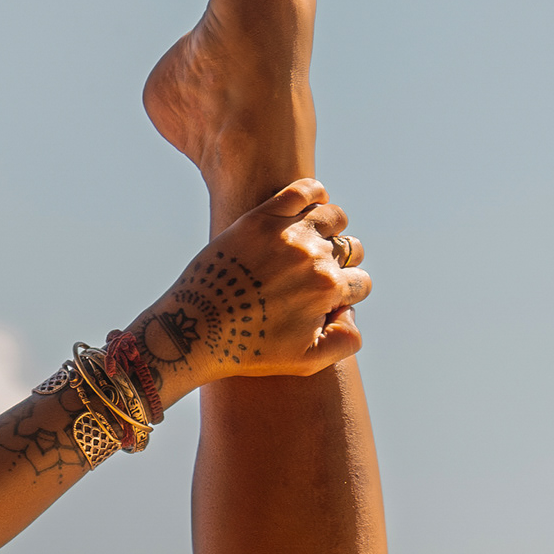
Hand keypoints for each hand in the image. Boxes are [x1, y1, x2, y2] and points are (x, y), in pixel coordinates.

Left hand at [128, 179, 372, 394]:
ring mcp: (286, 234)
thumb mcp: (306, 362)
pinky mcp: (259, 219)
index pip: (360, 282)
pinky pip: (302, 190)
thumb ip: (345, 342)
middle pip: (349, 249)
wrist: (193, 329)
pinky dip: (314, 193)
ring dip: (332, 229)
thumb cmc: (247, 348)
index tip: (330, 299)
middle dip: (341, 263)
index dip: (348, 294)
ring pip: (333, 217)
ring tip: (316, 241)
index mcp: (327, 289)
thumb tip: (352, 311)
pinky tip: (312, 203)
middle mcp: (312, 257)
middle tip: (318, 274)